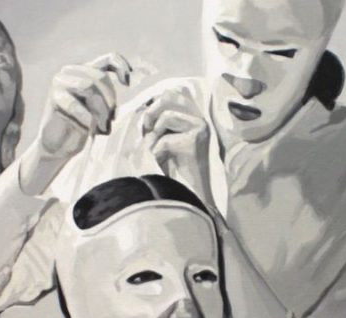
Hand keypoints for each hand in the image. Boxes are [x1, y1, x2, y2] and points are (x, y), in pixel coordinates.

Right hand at [39, 52, 131, 159]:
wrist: (59, 145)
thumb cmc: (82, 126)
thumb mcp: (100, 109)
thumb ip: (108, 96)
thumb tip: (127, 84)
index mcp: (85, 71)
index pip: (107, 59)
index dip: (121, 67)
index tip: (127, 83)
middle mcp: (71, 72)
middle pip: (99, 77)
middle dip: (109, 101)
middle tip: (109, 120)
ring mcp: (60, 82)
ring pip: (89, 86)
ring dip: (100, 109)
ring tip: (101, 126)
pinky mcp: (54, 97)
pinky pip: (75, 105)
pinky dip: (86, 118)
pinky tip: (88, 128)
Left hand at [141, 86, 213, 203]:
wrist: (186, 195)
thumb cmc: (173, 171)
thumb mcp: (163, 140)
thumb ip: (159, 123)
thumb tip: (144, 108)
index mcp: (194, 117)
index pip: (172, 95)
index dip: (154, 106)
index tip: (147, 126)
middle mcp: (200, 119)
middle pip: (169, 96)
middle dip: (152, 114)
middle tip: (147, 133)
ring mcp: (200, 127)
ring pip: (166, 117)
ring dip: (155, 137)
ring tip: (159, 153)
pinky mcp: (195, 138)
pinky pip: (165, 138)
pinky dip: (157, 151)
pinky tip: (163, 163)